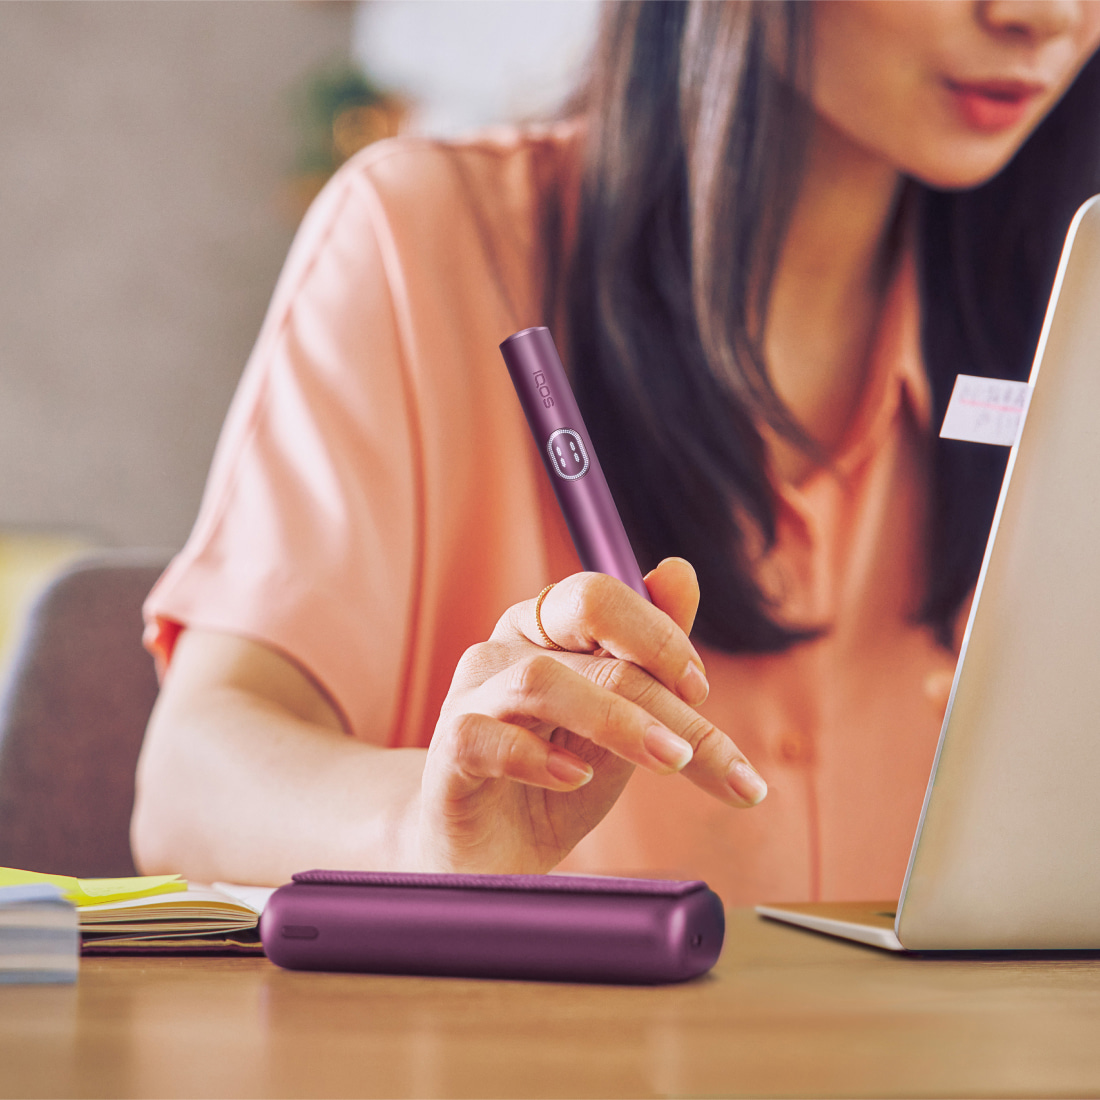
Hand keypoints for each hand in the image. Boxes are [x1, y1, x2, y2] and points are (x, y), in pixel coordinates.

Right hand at [417, 557, 767, 873]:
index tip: (700, 694)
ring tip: (668, 761)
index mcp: (546, 626)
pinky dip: (539, 757)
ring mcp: (470, 696)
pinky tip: (578, 780)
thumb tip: (681, 570)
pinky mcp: (449, 753)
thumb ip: (653, 652)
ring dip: (616, 720)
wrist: (494, 856)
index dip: (659, 637)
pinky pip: (487, 738)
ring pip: (541, 678)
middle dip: (658, 687)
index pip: (603, 599)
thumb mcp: (624, 719)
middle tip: (697, 748)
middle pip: (583, 627)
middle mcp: (504, 646)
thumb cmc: (563, 777)